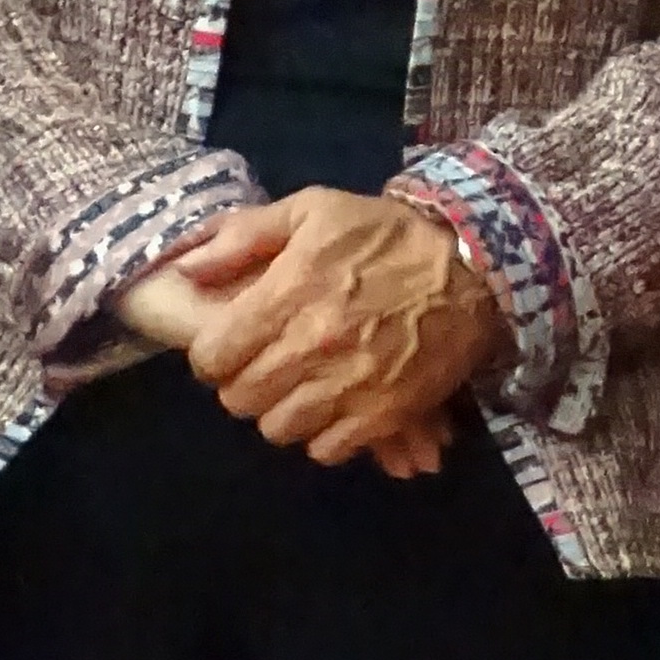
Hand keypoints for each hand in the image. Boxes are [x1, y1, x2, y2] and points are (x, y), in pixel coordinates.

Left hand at [117, 232, 451, 476]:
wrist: (473, 264)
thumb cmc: (385, 234)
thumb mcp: (312, 210)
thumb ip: (243, 237)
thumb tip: (186, 269)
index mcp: (287, 295)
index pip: (212, 357)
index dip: (212, 355)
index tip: (229, 347)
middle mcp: (312, 347)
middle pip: (241, 400)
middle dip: (244, 384)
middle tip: (264, 367)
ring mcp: (349, 385)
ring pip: (279, 429)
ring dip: (282, 412)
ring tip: (299, 389)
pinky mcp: (384, 413)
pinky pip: (327, 449)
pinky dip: (324, 435)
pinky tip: (333, 408)